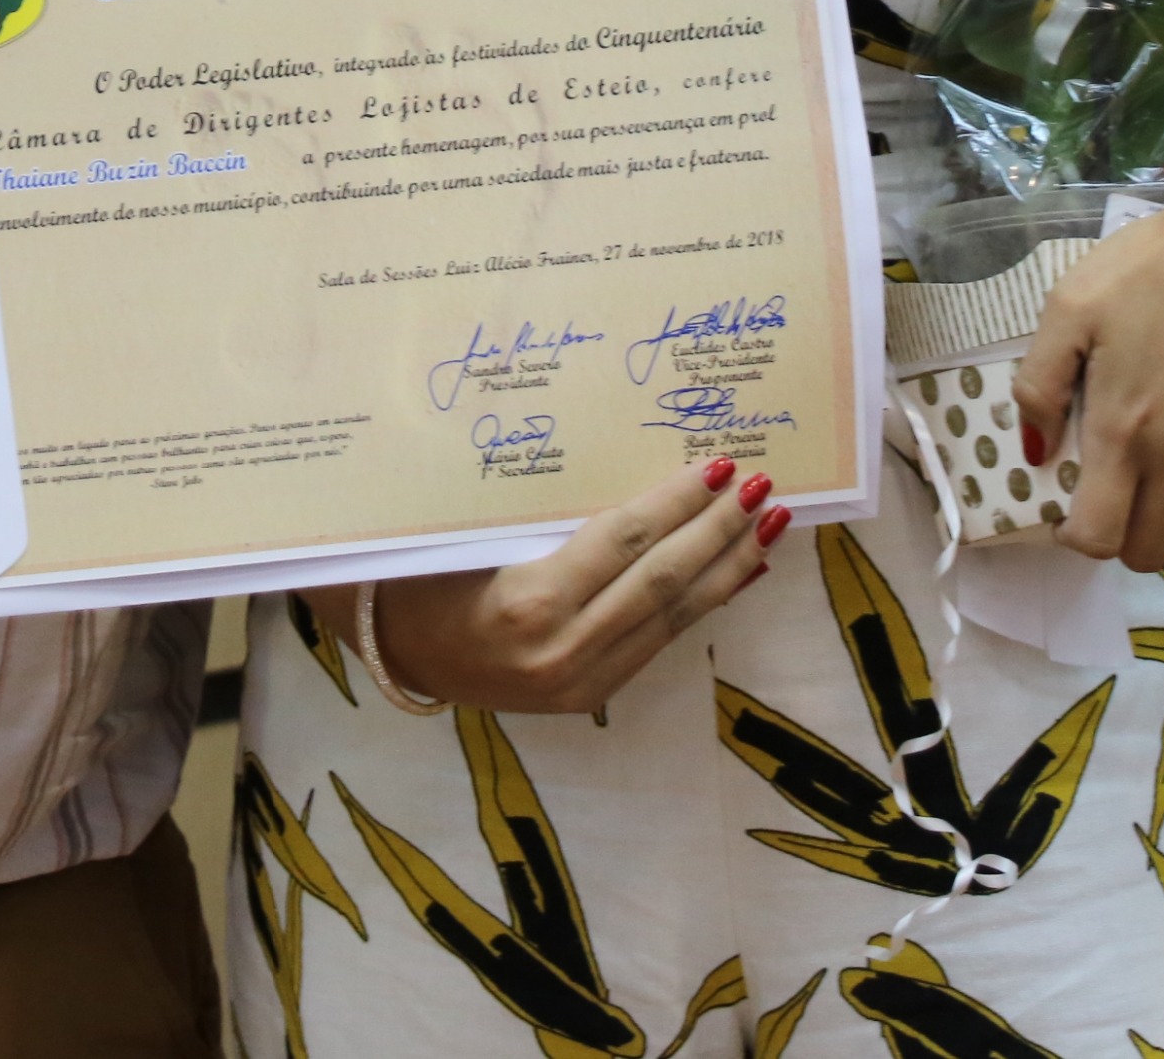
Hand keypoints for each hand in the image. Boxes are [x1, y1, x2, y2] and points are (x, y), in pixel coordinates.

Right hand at [356, 457, 777, 714]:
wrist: (398, 652)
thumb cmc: (429, 572)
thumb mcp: (480, 533)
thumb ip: (555, 517)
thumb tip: (644, 482)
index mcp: (529, 602)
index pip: (625, 542)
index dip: (678, 503)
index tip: (720, 466)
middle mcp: (563, 650)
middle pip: (661, 581)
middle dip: (718, 532)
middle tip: (763, 489)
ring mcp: (580, 681)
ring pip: (672, 618)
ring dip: (725, 569)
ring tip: (766, 528)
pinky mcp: (591, 697)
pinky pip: (658, 642)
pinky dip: (701, 604)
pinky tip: (734, 575)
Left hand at [1011, 146, 1163, 572]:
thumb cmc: (1152, 268)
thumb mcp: (1070, 307)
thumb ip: (1040, 384)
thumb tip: (1035, 451)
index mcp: (1122, 430)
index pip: (1097, 536)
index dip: (1073, 535)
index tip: (1065, 505)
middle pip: (1146, 551)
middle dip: (1116, 535)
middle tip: (1105, 491)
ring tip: (1150, 488)